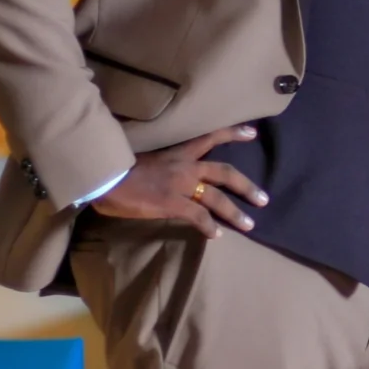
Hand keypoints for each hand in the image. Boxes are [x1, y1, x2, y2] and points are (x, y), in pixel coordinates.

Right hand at [92, 125, 265, 238]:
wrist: (104, 175)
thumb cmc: (117, 166)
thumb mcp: (144, 159)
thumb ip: (159, 166)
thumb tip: (161, 174)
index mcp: (177, 153)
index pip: (209, 137)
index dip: (232, 134)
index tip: (252, 133)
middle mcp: (185, 166)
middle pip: (224, 172)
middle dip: (246, 185)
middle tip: (263, 198)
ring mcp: (180, 185)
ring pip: (217, 198)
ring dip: (235, 212)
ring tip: (250, 224)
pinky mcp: (172, 203)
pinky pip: (198, 217)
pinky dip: (209, 227)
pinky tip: (216, 236)